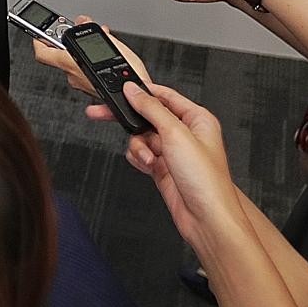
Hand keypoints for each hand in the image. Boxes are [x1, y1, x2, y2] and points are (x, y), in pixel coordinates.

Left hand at [32, 16, 148, 98]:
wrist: (136, 101)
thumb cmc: (125, 79)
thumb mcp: (111, 44)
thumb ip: (92, 31)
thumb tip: (82, 21)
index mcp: (70, 63)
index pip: (42, 53)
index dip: (38, 41)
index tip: (39, 32)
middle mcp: (72, 76)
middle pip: (62, 55)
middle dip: (72, 41)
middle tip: (78, 31)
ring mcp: (81, 85)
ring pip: (77, 64)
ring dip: (84, 52)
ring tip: (99, 40)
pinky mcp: (91, 91)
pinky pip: (86, 72)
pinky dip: (91, 63)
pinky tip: (105, 56)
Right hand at [97, 82, 247, 250]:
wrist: (205, 217)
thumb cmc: (206, 180)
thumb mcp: (176, 134)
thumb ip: (151, 108)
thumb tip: (134, 91)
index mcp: (196, 118)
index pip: (163, 95)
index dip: (141, 91)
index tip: (119, 89)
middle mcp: (185, 133)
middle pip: (147, 116)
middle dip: (129, 120)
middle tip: (101, 113)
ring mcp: (172, 151)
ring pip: (140, 136)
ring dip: (139, 147)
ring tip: (149, 158)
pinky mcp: (162, 167)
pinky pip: (140, 154)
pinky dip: (139, 159)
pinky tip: (148, 166)